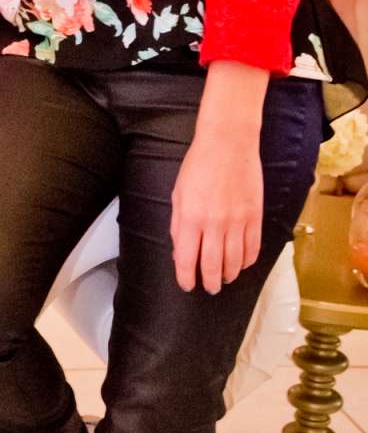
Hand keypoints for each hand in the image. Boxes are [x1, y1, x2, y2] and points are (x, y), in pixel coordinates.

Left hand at [171, 127, 263, 293]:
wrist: (228, 144)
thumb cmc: (199, 166)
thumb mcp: (178, 195)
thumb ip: (179, 225)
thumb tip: (181, 252)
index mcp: (191, 218)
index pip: (187, 260)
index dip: (187, 278)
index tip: (187, 285)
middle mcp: (214, 224)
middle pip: (213, 266)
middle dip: (211, 282)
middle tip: (210, 288)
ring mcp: (237, 221)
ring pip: (235, 261)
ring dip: (230, 274)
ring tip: (225, 278)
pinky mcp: (255, 216)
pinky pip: (253, 247)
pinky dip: (248, 260)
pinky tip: (243, 264)